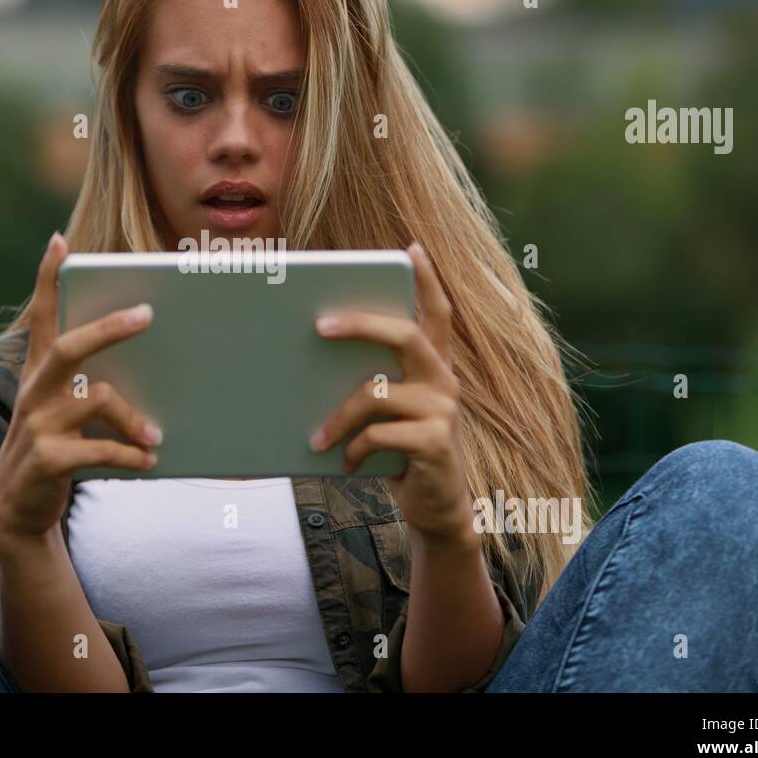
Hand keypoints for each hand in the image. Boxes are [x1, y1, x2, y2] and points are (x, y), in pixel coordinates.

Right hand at [0, 232, 162, 545]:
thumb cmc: (54, 444)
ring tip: (157, 435)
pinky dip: (130, 455)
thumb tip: (149, 354)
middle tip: (147, 314)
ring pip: (97, 399)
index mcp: (38, 371)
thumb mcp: (61, 407)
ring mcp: (37, 424)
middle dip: (109, 328)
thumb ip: (89, 380)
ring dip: (134, 418)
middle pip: (69, 347)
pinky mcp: (48, 459)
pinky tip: (149, 461)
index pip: (40, 316)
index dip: (46, 279)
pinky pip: (101, 449)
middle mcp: (34, 390)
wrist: (17, 506)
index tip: (58, 242)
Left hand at [310, 242, 474, 545]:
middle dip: (362, 324)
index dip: (427, 279)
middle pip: (407, 334)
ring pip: (378, 392)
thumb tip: (312, 358)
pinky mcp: (436, 443)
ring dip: (339, 416)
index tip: (410, 248)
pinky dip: (355, 448)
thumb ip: (371, 383)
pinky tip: (347, 463)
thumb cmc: (401, 452)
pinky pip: (380, 434)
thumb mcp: (388, 413)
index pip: (437, 312)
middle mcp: (445, 381)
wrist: (436, 509)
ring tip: (316, 437)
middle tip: (320, 325)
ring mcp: (444, 411)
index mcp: (433, 367)